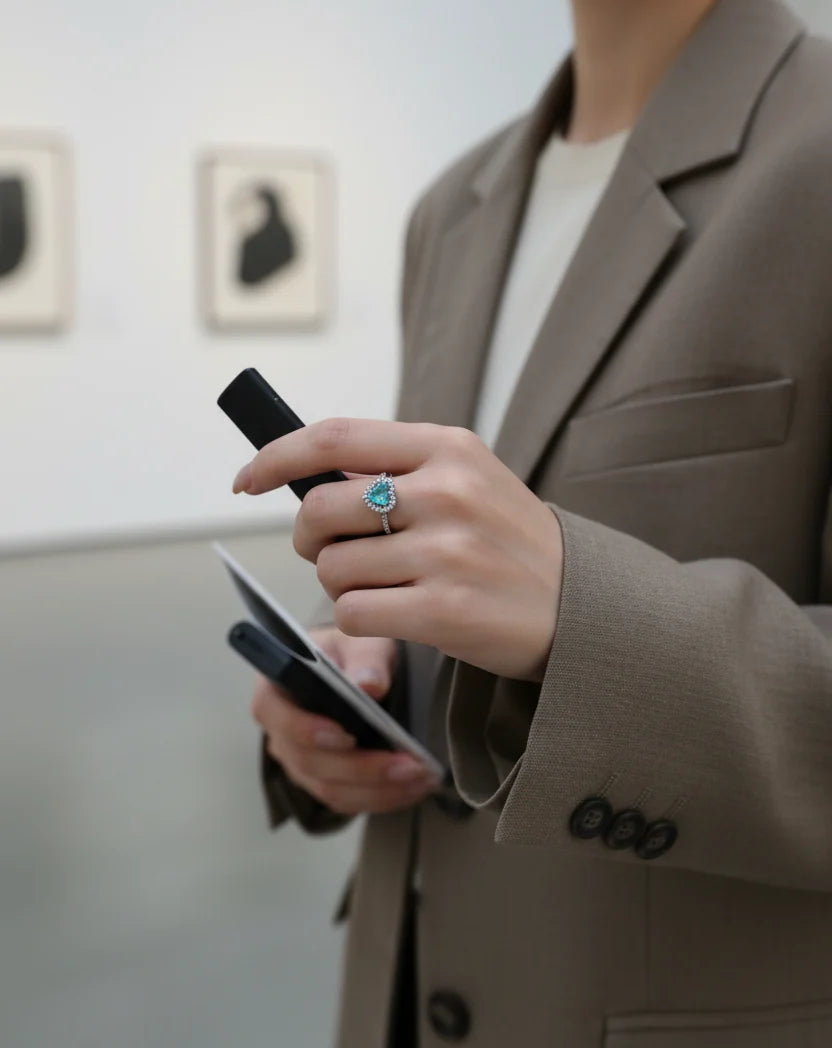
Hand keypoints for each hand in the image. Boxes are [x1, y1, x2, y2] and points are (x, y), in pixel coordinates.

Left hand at [234, 420, 563, 680]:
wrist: (580, 605)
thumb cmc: (508, 540)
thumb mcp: (467, 478)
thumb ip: (396, 468)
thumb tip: (307, 474)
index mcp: (447, 447)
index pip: (334, 437)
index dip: (277, 456)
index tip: (247, 479)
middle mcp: (446, 491)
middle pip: (319, 510)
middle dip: (307, 539)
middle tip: (327, 552)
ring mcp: (446, 551)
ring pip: (333, 568)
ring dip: (342, 584)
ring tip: (387, 585)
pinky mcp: (443, 610)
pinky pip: (354, 613)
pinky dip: (361, 619)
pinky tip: (399, 613)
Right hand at [252, 625, 439, 815]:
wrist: (361, 670)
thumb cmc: (352, 652)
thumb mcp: (361, 641)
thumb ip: (366, 658)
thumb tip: (369, 685)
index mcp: (275, 690)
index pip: (274, 715)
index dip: (306, 730)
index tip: (347, 736)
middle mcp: (280, 732)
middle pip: (309, 761)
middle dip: (361, 768)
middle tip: (409, 764)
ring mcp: (299, 762)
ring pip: (330, 789)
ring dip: (378, 790)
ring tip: (421, 779)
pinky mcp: (323, 781)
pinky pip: (346, 800)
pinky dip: (381, 798)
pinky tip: (414, 788)